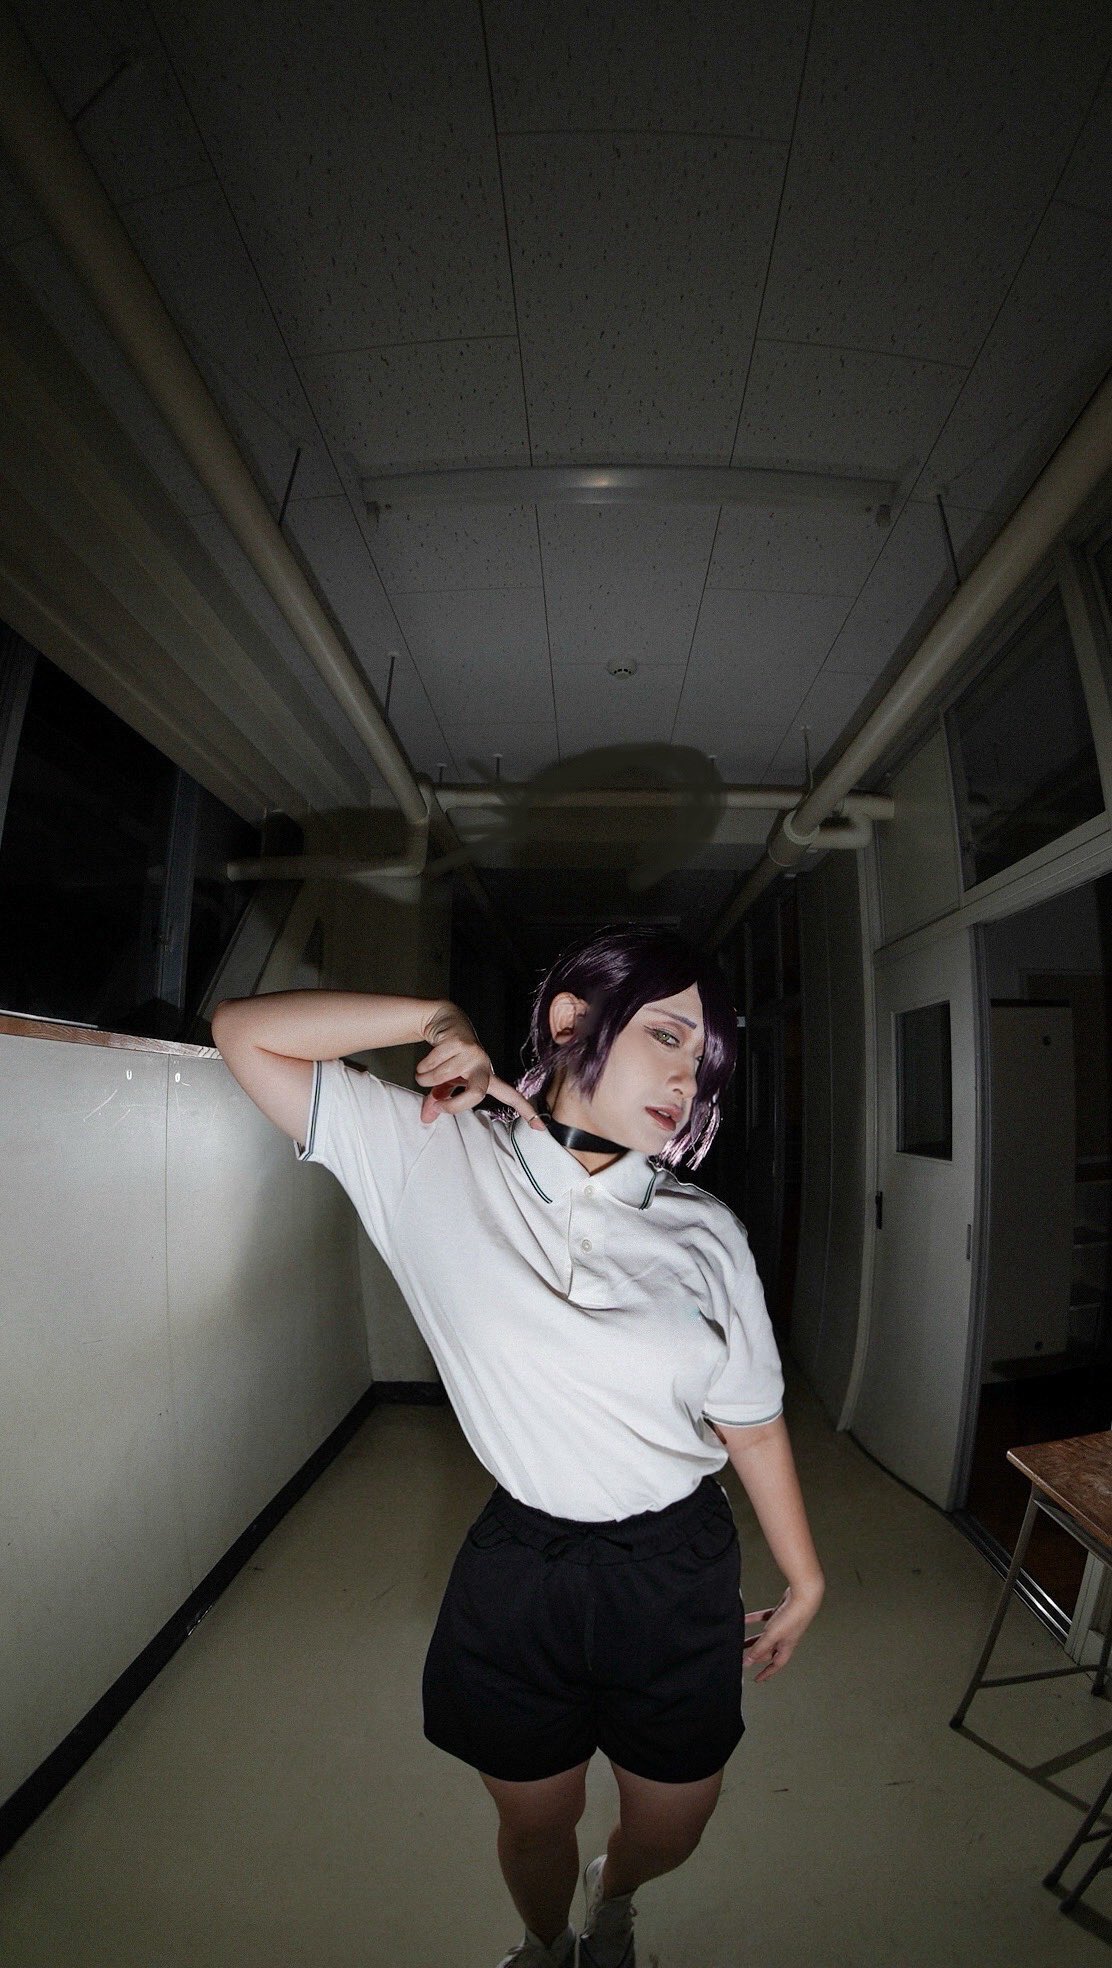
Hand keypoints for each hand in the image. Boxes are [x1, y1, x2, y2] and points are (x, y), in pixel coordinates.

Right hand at [415, 1016, 545, 1130]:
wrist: (444, 1022)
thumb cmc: (449, 1056)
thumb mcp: (445, 1082)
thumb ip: (438, 1100)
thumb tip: (426, 1117)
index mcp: (486, 1078)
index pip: (510, 1096)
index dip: (525, 1110)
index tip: (540, 1127)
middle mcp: (484, 1065)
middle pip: (477, 1093)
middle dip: (453, 1104)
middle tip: (437, 1102)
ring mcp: (473, 1052)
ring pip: (441, 1077)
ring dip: (425, 1078)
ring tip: (426, 1072)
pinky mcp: (459, 1041)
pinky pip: (432, 1064)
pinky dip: (421, 1067)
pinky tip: (426, 1060)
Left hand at [742, 1578, 823, 1682]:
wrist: (803, 1596)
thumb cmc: (792, 1617)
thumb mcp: (772, 1636)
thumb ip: (759, 1649)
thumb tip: (747, 1663)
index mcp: (786, 1647)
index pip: (775, 1665)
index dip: (766, 1673)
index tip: (758, 1679)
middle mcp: (785, 1638)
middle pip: (769, 1650)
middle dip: (757, 1655)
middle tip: (744, 1658)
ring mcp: (783, 1625)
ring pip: (765, 1635)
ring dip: (753, 1638)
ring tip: (740, 1640)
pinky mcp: (780, 1612)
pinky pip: (764, 1618)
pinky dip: (754, 1619)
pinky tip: (744, 1618)